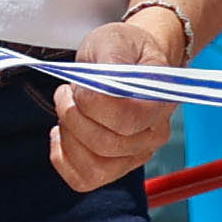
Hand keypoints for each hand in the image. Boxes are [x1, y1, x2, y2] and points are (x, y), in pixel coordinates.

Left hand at [50, 0, 189, 196]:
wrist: (128, 60)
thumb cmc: (121, 51)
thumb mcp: (113, 41)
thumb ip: (110, 60)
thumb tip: (102, 87)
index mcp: (160, 103)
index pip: (125, 119)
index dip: (91, 104)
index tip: (78, 84)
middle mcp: (153, 135)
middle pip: (105, 145)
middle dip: (72, 117)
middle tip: (66, 93)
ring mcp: (136, 155)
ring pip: (95, 167)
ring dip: (68, 138)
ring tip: (67, 110)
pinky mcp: (115, 166)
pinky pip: (84, 180)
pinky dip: (63, 158)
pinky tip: (62, 134)